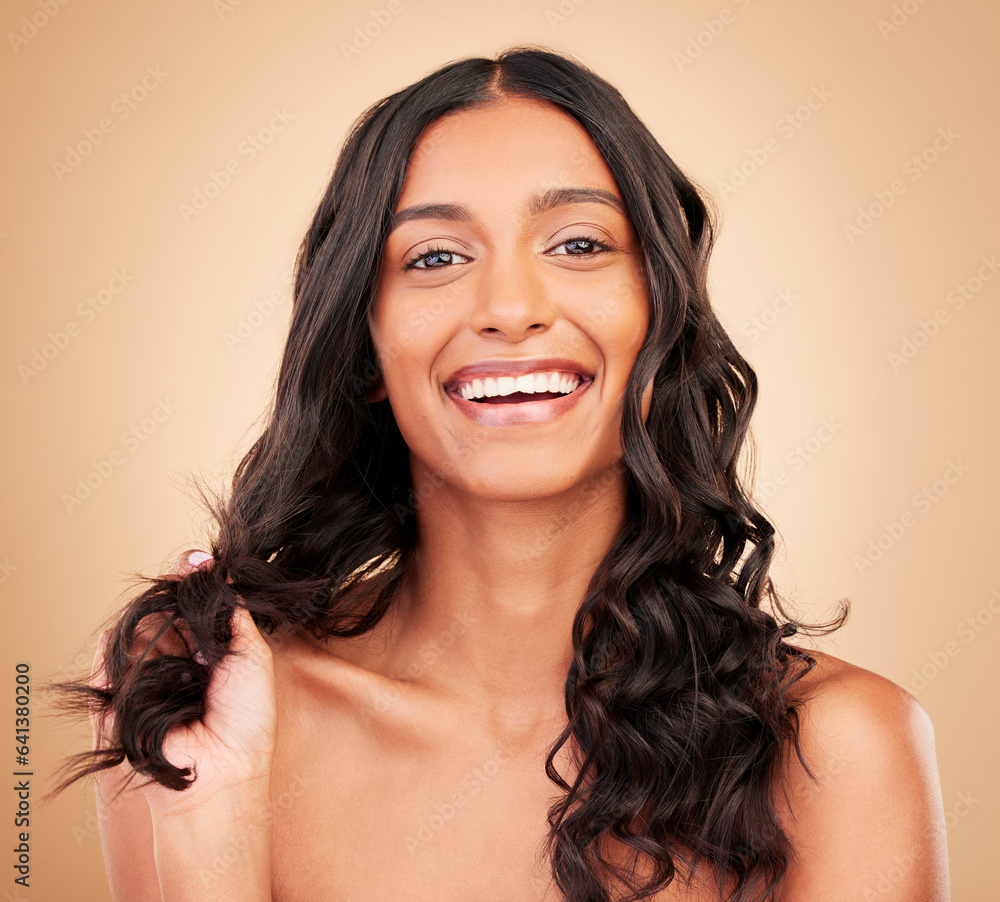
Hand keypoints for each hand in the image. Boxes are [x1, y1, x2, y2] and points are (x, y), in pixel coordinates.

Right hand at [92, 550, 277, 819]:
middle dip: (176, 588)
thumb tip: (219, 572)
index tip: (201, 561)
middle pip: (165, 607)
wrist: (219, 769)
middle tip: (189, 572)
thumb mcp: (251, 653)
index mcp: (210, 651)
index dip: (195, 582)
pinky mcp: (119, 688)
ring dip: (156, 610)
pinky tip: (145, 627)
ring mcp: (147, 671)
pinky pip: (112, 650)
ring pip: (140, 621)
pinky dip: (126, 636)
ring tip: (177, 618)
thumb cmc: (246, 718)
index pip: (194, 606)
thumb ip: (233, 613)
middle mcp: (177, 659)